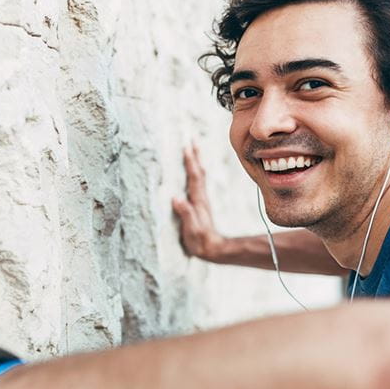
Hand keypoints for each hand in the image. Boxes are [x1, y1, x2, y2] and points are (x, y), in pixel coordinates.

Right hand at [171, 143, 225, 260]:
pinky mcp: (199, 203)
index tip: (186, 147)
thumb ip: (186, 214)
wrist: (213, 249)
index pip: (194, 177)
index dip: (190, 162)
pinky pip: (197, 182)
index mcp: (197, 201)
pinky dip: (195, 171)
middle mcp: (201, 197)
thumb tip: (176, 198)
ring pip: (199, 175)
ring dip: (196, 160)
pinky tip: (193, 169)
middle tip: (191, 138)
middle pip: (198, 171)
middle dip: (195, 155)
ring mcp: (201, 199)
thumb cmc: (200, 241)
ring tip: (193, 148)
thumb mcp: (192, 230)